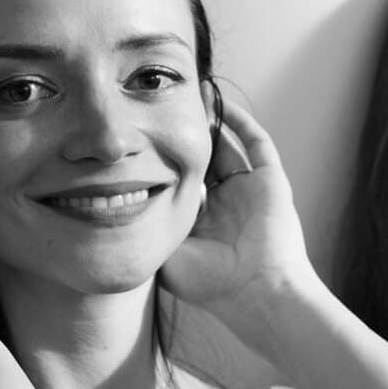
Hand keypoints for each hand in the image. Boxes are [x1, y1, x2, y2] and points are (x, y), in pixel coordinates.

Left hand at [160, 91, 317, 320]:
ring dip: (211, 123)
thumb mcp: (165, 255)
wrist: (256, 291)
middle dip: (185, 138)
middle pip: (204, 162)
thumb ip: (148, 229)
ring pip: (228, 148)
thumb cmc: (210, 283)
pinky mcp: (270, 182)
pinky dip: (240, 122)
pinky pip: (256, 143)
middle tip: (164, 110)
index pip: (181, 185)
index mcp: (203, 226)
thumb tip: (116, 208)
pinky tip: (219, 103)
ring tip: (190, 96)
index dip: (163, 164)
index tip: (142, 142)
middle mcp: (227, 207)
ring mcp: (250, 193)